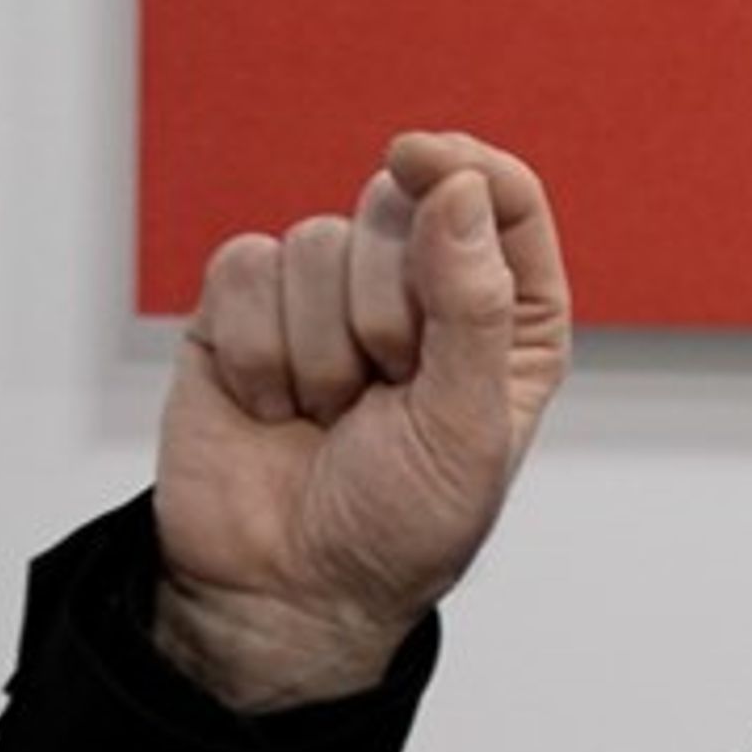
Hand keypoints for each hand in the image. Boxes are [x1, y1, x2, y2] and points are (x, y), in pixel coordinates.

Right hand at [150, 132, 571, 710]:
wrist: (288, 593)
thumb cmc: (402, 522)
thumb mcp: (467, 423)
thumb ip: (472, 303)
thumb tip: (460, 188)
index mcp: (506, 315)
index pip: (501, 201)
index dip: (466, 168)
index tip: (426, 159)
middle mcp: (422, 292)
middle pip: (401, 206)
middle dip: (388, 303)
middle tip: (387, 389)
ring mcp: (331, 297)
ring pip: (319, 237)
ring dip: (322, 344)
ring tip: (330, 413)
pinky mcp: (246, 311)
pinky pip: (246, 265)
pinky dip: (257, 347)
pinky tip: (273, 405)